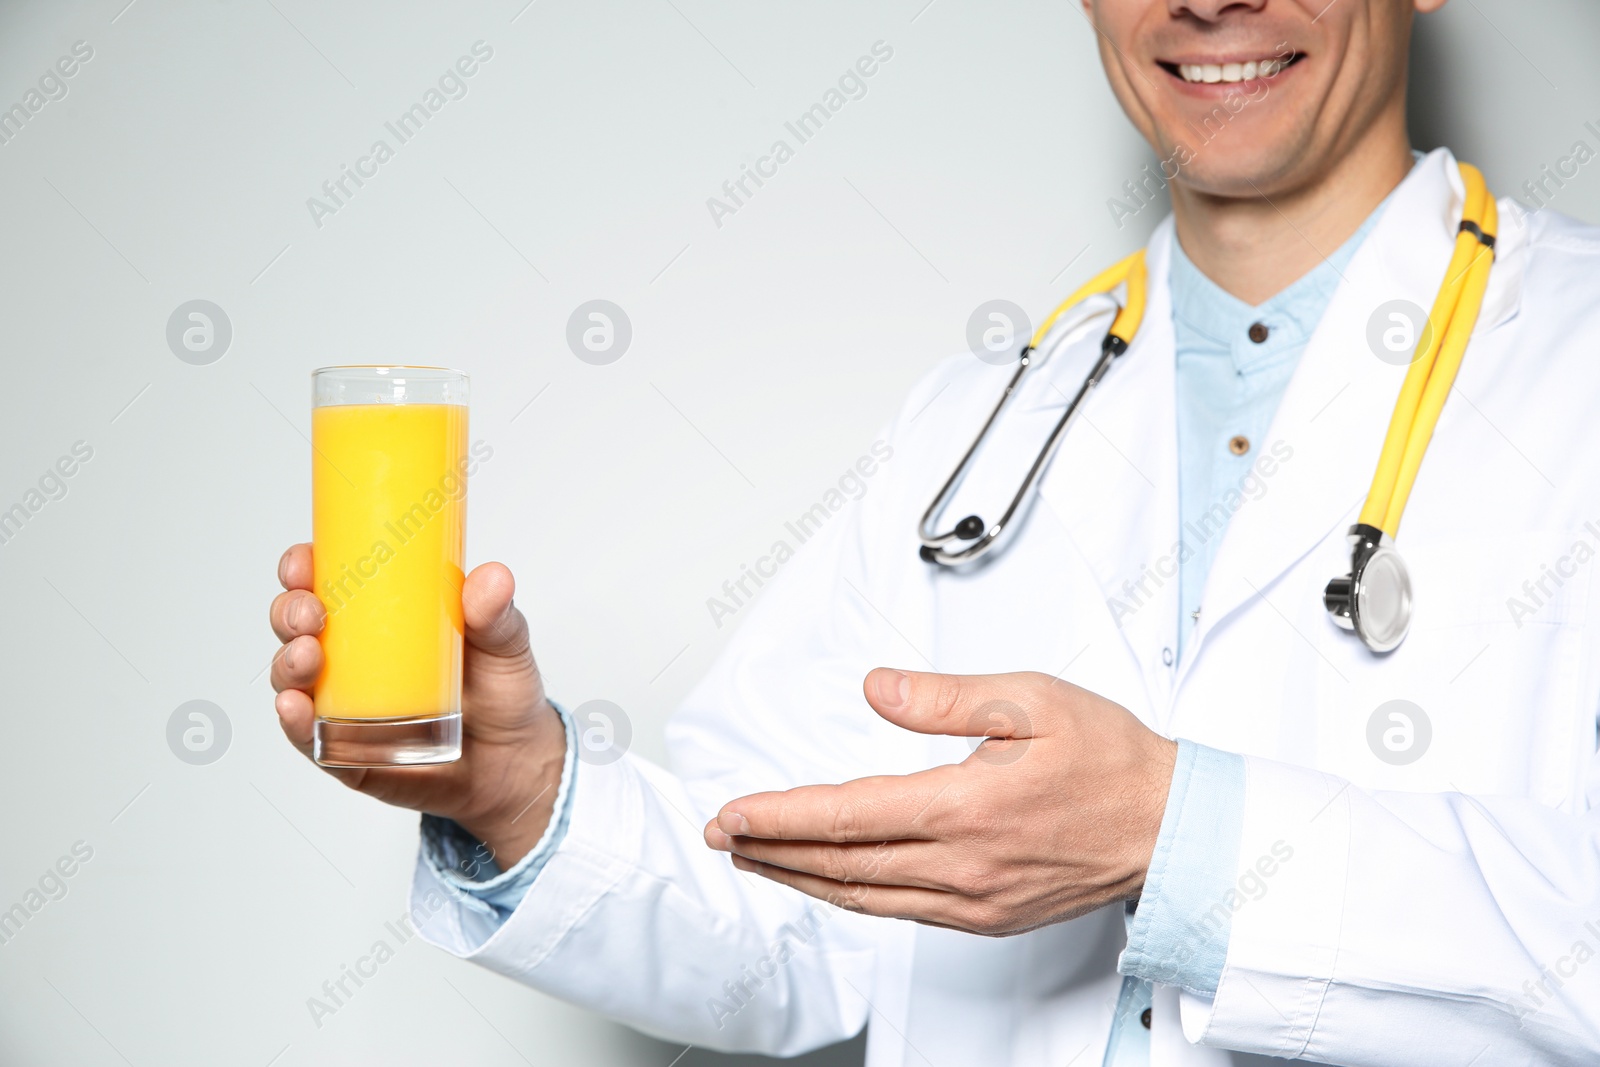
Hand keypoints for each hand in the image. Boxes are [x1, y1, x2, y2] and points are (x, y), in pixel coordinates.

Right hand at [269, 543, 566, 868]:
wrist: (515, 762)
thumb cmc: (501, 692)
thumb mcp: (505, 644)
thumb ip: (497, 614)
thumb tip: (493, 579)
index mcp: (381, 615)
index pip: (326, 579)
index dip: (302, 566)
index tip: (304, 563)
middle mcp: (352, 656)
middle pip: (296, 625)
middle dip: (289, 613)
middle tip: (311, 615)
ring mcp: (344, 704)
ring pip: (293, 678)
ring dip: (288, 664)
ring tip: (308, 657)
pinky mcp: (347, 752)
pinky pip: (309, 738)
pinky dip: (295, 722)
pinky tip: (294, 707)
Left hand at [703, 669, 1176, 935]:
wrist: (1168, 827)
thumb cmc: (1109, 760)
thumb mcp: (1031, 700)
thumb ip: (944, 698)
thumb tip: (876, 690)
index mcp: (967, 807)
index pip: (848, 816)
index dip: (780, 816)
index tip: (734, 812)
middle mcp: (963, 865)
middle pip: (841, 865)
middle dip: (771, 848)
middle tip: (723, 834)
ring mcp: (972, 900)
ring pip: (863, 896)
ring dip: (800, 877)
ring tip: (756, 855)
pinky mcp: (984, 917)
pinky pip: (898, 910)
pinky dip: (849, 895)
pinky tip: (828, 880)